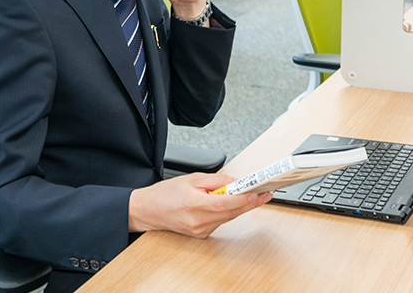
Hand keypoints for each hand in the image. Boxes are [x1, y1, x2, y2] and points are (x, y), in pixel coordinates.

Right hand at [128, 172, 271, 238]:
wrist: (148, 210)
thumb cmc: (166, 193)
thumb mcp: (192, 179)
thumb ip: (216, 180)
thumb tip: (234, 181)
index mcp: (196, 205)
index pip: (228, 203)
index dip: (246, 198)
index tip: (260, 192)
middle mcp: (200, 221)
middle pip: (232, 212)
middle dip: (250, 202)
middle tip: (264, 193)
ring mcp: (201, 230)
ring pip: (228, 217)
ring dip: (238, 206)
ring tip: (247, 193)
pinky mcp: (201, 234)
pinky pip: (220, 221)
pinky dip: (226, 211)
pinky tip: (226, 202)